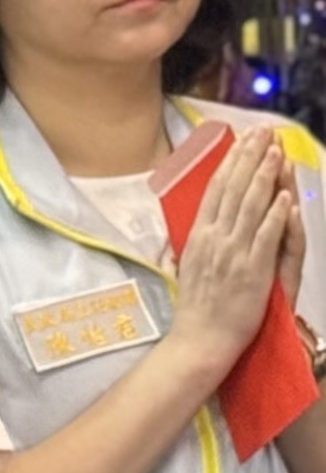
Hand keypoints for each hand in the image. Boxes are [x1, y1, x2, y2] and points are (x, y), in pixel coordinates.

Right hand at [173, 129, 296, 371]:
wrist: (200, 339)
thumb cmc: (197, 306)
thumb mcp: (189, 264)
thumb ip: (199, 239)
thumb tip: (203, 219)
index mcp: (199, 236)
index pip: (216, 190)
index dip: (231, 162)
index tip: (243, 140)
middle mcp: (214, 240)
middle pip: (233, 191)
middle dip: (249, 159)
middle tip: (263, 133)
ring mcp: (233, 254)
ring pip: (250, 207)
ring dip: (264, 177)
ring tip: (276, 152)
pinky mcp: (252, 270)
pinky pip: (265, 237)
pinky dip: (275, 216)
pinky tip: (284, 196)